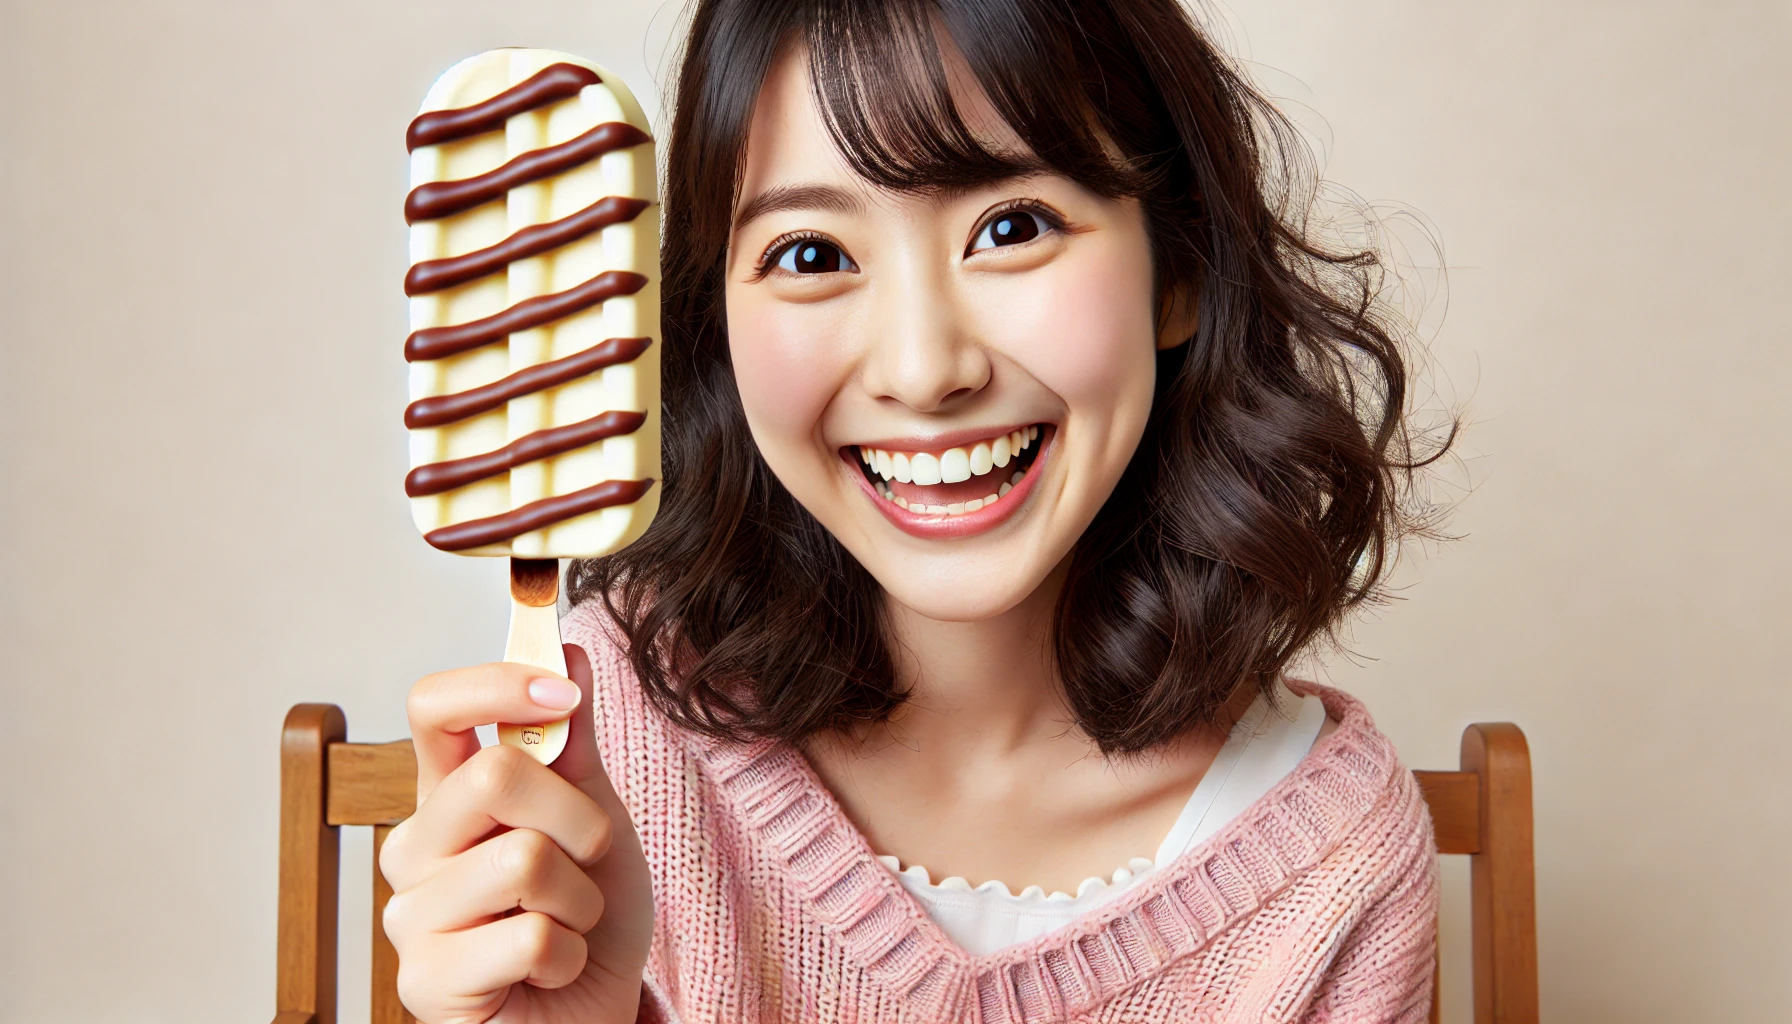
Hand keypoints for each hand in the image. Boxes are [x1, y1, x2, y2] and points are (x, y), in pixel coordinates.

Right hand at [379, 645, 653, 1023]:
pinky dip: (567, 954)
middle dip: (579, 820)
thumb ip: (574, 739)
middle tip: (587, 861)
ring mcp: (410, 915)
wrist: (593, 1010)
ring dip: (580, 899)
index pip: (431, 706)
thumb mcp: (595, 814)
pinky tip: (550, 970)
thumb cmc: (587, 914)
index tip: (563, 692)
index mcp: (447, 794)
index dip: (497, 684)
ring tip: (566, 925)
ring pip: (524, 862)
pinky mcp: (425, 982)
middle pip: (494, 777)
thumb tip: (567, 646)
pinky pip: (528, 937)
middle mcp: (414, 846)